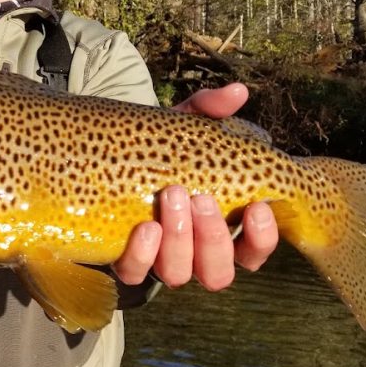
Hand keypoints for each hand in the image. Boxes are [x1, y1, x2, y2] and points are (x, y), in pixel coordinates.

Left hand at [112, 83, 279, 288]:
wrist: (104, 154)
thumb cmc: (158, 146)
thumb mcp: (184, 125)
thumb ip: (210, 108)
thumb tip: (238, 92)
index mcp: (220, 229)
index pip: (253, 251)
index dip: (262, 238)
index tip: (259, 206)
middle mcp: (193, 253)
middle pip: (217, 273)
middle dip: (213, 238)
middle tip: (201, 197)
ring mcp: (158, 260)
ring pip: (179, 275)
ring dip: (180, 242)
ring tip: (172, 196)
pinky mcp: (124, 260)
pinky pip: (134, 272)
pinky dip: (141, 254)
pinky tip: (144, 226)